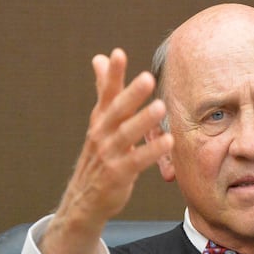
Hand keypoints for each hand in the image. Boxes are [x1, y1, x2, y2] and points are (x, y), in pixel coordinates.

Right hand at [40, 48, 173, 253]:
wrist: (85, 200)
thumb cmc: (99, 155)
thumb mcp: (100, 122)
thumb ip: (103, 90)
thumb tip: (99, 58)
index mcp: (100, 120)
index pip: (105, 93)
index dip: (111, 74)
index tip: (118, 53)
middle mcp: (102, 134)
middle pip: (117, 111)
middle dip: (131, 94)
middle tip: (147, 78)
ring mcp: (108, 155)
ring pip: (126, 135)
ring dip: (143, 120)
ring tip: (160, 106)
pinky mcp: (118, 174)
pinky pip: (137, 161)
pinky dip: (152, 151)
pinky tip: (168, 141)